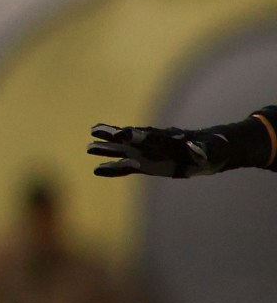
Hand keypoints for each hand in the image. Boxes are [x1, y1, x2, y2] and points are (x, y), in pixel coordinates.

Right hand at [89, 123, 216, 177]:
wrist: (212, 151)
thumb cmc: (214, 148)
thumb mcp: (213, 149)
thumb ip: (203, 149)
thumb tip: (194, 150)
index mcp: (168, 138)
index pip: (148, 135)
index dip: (134, 134)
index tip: (119, 133)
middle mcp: (154, 144)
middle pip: (130, 139)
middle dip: (113, 136)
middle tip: (94, 132)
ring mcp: (148, 154)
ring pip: (123, 151)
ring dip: (107, 150)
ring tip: (89, 147)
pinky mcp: (146, 166)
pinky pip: (126, 168)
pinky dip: (112, 169)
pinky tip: (97, 170)